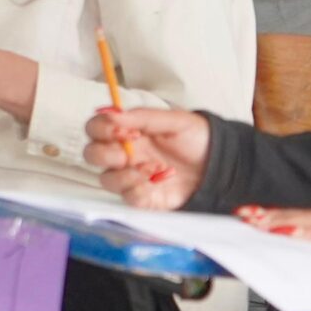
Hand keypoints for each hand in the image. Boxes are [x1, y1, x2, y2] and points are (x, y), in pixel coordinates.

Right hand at [84, 107, 209, 208]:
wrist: (219, 165)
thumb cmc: (196, 139)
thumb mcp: (174, 120)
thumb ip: (142, 116)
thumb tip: (111, 112)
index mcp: (128, 131)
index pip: (95, 128)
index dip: (100, 129)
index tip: (120, 130)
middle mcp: (125, 154)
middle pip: (92, 155)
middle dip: (104, 154)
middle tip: (128, 152)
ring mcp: (132, 177)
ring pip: (106, 180)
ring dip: (124, 175)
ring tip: (152, 169)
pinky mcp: (144, 198)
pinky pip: (128, 198)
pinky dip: (139, 191)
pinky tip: (158, 181)